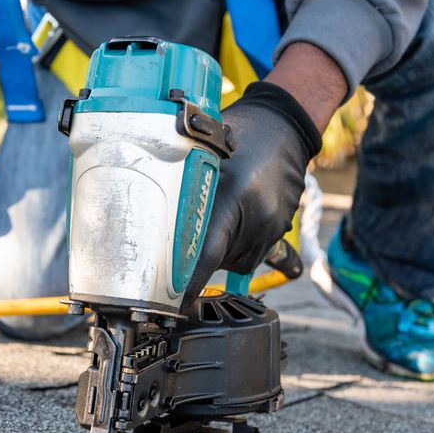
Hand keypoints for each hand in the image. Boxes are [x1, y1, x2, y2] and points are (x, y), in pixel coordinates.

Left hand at [184, 81, 321, 303]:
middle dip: (196, 258)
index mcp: (232, 198)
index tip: (173, 307)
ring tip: (214, 218)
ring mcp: (271, 227)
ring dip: (219, 252)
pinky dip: (236, 245)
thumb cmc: (239, 133)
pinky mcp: (280, 230)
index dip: (187, 286)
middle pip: (217, 261)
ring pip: (235, 261)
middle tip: (181, 238)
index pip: (204, 256)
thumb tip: (148, 218)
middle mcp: (255, 218)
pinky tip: (232, 220)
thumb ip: (183, 188)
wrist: (286, 126)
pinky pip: (252, 252)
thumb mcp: (203, 155)